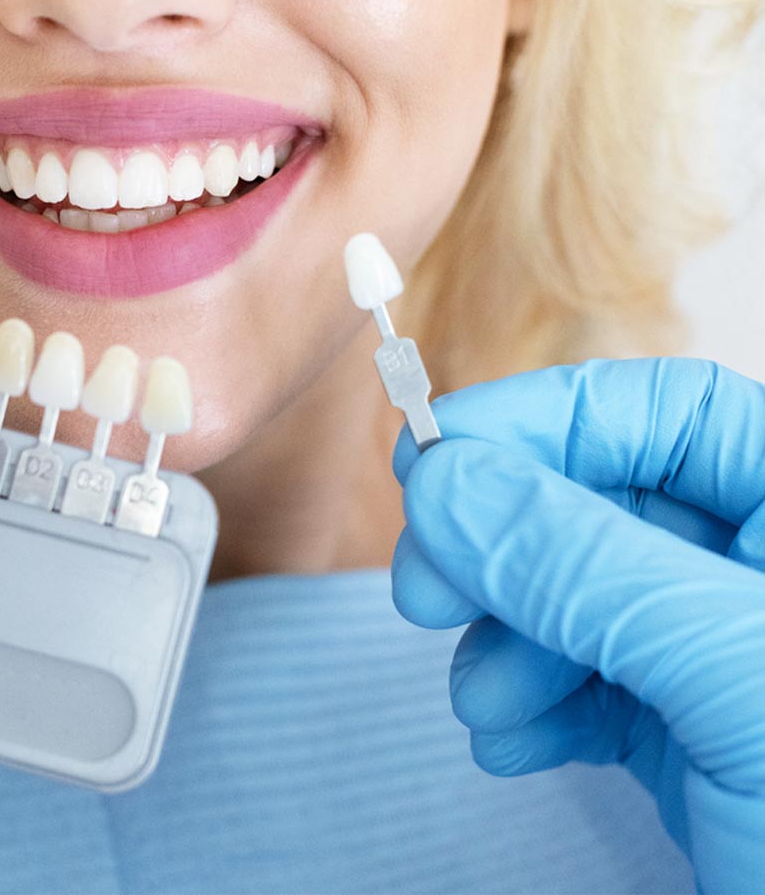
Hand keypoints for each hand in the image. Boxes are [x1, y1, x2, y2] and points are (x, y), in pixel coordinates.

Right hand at [392, 358, 764, 893]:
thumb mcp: (726, 674)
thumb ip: (584, 565)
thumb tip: (445, 481)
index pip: (660, 413)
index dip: (540, 419)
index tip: (433, 456)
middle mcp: (757, 566)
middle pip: (598, 502)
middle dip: (500, 546)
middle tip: (422, 590)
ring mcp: (720, 647)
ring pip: (577, 594)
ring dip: (507, 638)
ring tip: (484, 701)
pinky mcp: (689, 725)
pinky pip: (586, 678)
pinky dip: (531, 702)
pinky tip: (512, 740)